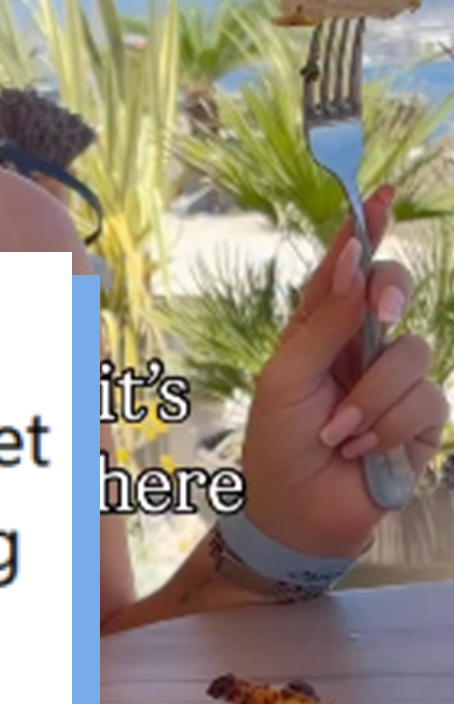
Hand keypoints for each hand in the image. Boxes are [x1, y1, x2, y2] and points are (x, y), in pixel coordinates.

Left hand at [241, 185, 448, 557]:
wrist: (296, 509)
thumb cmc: (278, 440)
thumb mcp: (285, 376)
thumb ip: (321, 323)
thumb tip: (350, 264)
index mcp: (321, 326)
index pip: (346, 269)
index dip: (366, 231)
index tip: (379, 194)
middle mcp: (362, 345)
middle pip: (395, 291)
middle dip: (391, 293)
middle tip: (382, 309)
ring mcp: (394, 380)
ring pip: (412, 352)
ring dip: (371, 397)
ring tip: (338, 431)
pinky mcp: (422, 419)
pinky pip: (424, 400)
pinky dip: (387, 425)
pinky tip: (360, 447)